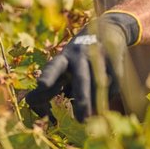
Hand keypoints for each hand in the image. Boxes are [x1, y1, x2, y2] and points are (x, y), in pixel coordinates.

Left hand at [25, 11, 140, 121]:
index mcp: (64, 57)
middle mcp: (81, 55)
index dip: (48, 76)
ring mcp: (100, 57)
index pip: (54, 67)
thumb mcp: (65, 64)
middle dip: (82, 98)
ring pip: (99, 85)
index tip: (41, 85)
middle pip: (82, 78)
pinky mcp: (116, 61)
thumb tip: (33, 103)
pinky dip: (105, 97)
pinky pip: (112, 87)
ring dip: (94, 102)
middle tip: (80, 119)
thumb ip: (53, 84)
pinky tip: (100, 98)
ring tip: (85, 117)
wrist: (109, 29)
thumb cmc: (77, 57)